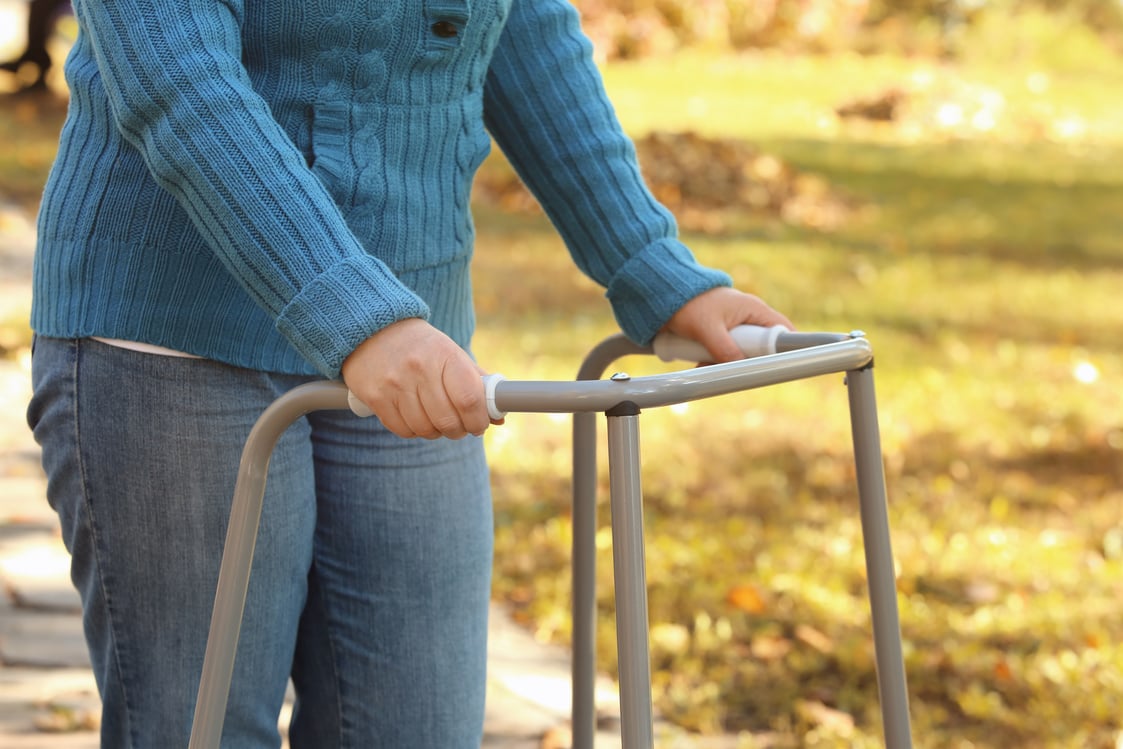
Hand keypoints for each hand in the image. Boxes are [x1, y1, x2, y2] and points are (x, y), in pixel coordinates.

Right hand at [341, 318, 493, 439]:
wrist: (374, 329)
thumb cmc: (422, 347)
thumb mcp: (452, 354)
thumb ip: (477, 384)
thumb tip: (499, 417)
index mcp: (446, 355)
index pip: (469, 399)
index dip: (478, 420)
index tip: (479, 425)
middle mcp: (420, 369)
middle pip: (448, 420)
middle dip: (458, 430)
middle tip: (459, 426)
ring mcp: (395, 384)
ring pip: (425, 429)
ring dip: (436, 432)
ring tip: (436, 420)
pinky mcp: (375, 397)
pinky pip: (403, 430)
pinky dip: (414, 431)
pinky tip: (416, 418)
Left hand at [662, 287, 793, 363]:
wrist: (663, 294)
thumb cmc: (688, 302)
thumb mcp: (707, 329)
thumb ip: (725, 349)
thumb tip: (741, 369)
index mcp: (753, 308)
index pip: (782, 330)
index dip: (784, 349)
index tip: (776, 367)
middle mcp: (748, 317)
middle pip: (762, 347)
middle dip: (746, 360)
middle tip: (730, 367)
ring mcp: (735, 326)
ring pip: (741, 352)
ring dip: (726, 362)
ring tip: (704, 361)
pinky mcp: (722, 334)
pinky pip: (726, 352)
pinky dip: (715, 359)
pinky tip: (699, 361)